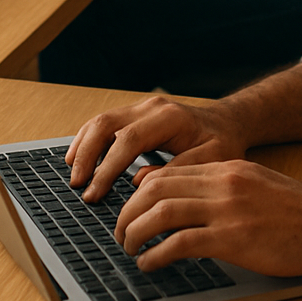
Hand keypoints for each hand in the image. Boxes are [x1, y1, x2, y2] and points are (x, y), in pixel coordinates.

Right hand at [65, 96, 248, 200]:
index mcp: (170, 117)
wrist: (227, 122)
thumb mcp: (213, 160)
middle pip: (107, 123)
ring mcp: (142, 108)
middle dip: (87, 155)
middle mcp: (152, 107)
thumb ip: (179, 170)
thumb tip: (140, 181)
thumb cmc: (223, 142)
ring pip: (101, 120)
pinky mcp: (136, 114)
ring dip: (83, 147)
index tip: (94, 193)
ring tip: (73, 175)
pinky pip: (105, 123)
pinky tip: (79, 159)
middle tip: (76, 185)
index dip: (107, 167)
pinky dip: (88, 140)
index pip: (128, 139)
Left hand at [115, 159, 301, 276]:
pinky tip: (150, 264)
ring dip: (135, 232)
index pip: (167, 171)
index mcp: (227, 167)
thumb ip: (221, 185)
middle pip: (155, 189)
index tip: (130, 207)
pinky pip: (179, 244)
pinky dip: (156, 255)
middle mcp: (222, 183)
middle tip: (121, 230)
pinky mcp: (231, 239)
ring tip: (129, 247)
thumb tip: (186, 196)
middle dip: (128, 211)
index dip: (139, 191)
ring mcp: (226, 210)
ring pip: (160, 213)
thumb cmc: (296, 212)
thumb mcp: (255, 183)